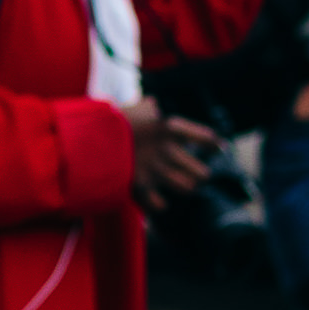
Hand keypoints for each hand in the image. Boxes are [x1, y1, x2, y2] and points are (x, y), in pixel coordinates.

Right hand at [123, 97, 220, 211]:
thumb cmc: (113, 121)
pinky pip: (161, 204)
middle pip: (202, 172)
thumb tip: (153, 105)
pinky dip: (159, 203)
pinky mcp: (141, 186)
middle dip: (199, 174)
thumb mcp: (135, 109)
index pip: (205, 138)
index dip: (215, 145)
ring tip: (178, 184)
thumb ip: (148, 108)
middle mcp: (169, 150)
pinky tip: (157, 199)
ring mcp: (156, 170)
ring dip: (184, 187)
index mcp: (170, 128)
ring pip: (187, 188)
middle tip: (194, 173)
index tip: (219, 149)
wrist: (89, 138)